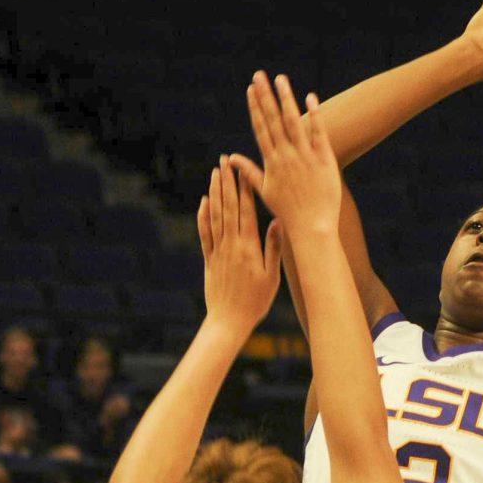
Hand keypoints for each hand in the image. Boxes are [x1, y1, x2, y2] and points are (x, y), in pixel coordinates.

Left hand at [192, 155, 284, 336]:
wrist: (229, 321)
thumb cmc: (256, 302)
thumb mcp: (272, 277)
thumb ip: (273, 248)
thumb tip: (278, 222)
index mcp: (248, 248)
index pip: (246, 212)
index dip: (245, 189)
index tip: (244, 170)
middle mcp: (230, 245)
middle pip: (228, 207)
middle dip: (227, 182)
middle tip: (225, 161)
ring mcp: (217, 251)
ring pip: (215, 215)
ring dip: (215, 192)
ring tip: (216, 172)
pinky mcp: (208, 259)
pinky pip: (204, 232)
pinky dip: (203, 215)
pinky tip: (205, 201)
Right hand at [228, 73, 345, 243]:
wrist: (312, 227)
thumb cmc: (288, 211)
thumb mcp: (265, 191)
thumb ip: (249, 172)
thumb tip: (232, 159)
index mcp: (272, 162)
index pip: (260, 128)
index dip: (255, 108)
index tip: (250, 89)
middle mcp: (286, 156)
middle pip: (273, 120)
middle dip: (265, 96)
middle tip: (259, 75)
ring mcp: (305, 156)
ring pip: (293, 122)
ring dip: (286, 99)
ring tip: (280, 79)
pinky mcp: (323, 160)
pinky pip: (318, 133)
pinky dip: (314, 115)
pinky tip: (310, 96)